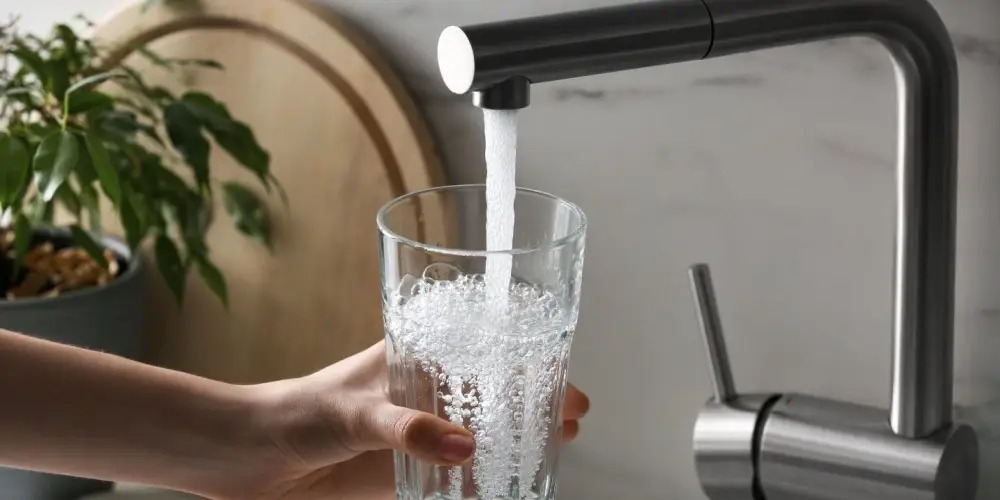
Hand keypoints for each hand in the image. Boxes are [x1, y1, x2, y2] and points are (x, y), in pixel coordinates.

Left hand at [211, 341, 589, 499]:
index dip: (528, 356)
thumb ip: (408, 428)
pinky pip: (459, 477)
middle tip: (573, 416)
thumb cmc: (299, 410)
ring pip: (484, 433)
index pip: (484, 347)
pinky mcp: (411, 471)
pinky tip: (510, 486)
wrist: (256, 457)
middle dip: (535, 400)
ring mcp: (423, 432)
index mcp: (417, 356)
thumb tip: (464, 448)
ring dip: (518, 440)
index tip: (563, 373)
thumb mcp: (355, 411)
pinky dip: (486, 481)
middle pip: (495, 390)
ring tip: (556, 447)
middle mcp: (427, 392)